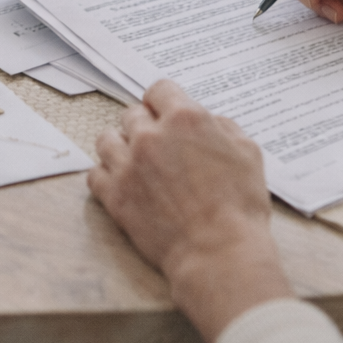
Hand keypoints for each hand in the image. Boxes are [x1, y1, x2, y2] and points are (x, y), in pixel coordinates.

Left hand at [90, 80, 292, 342]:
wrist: (218, 252)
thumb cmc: (240, 206)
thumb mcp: (248, 153)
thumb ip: (224, 127)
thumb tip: (208, 122)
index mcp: (184, 119)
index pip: (159, 90)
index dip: (164, 101)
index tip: (166, 113)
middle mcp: (150, 136)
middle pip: (132, 114)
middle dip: (145, 125)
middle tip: (157, 143)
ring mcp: (127, 165)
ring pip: (106, 139)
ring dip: (120, 146)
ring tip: (134, 160)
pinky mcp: (113, 196)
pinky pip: (94, 174)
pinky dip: (106, 176)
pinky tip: (122, 183)